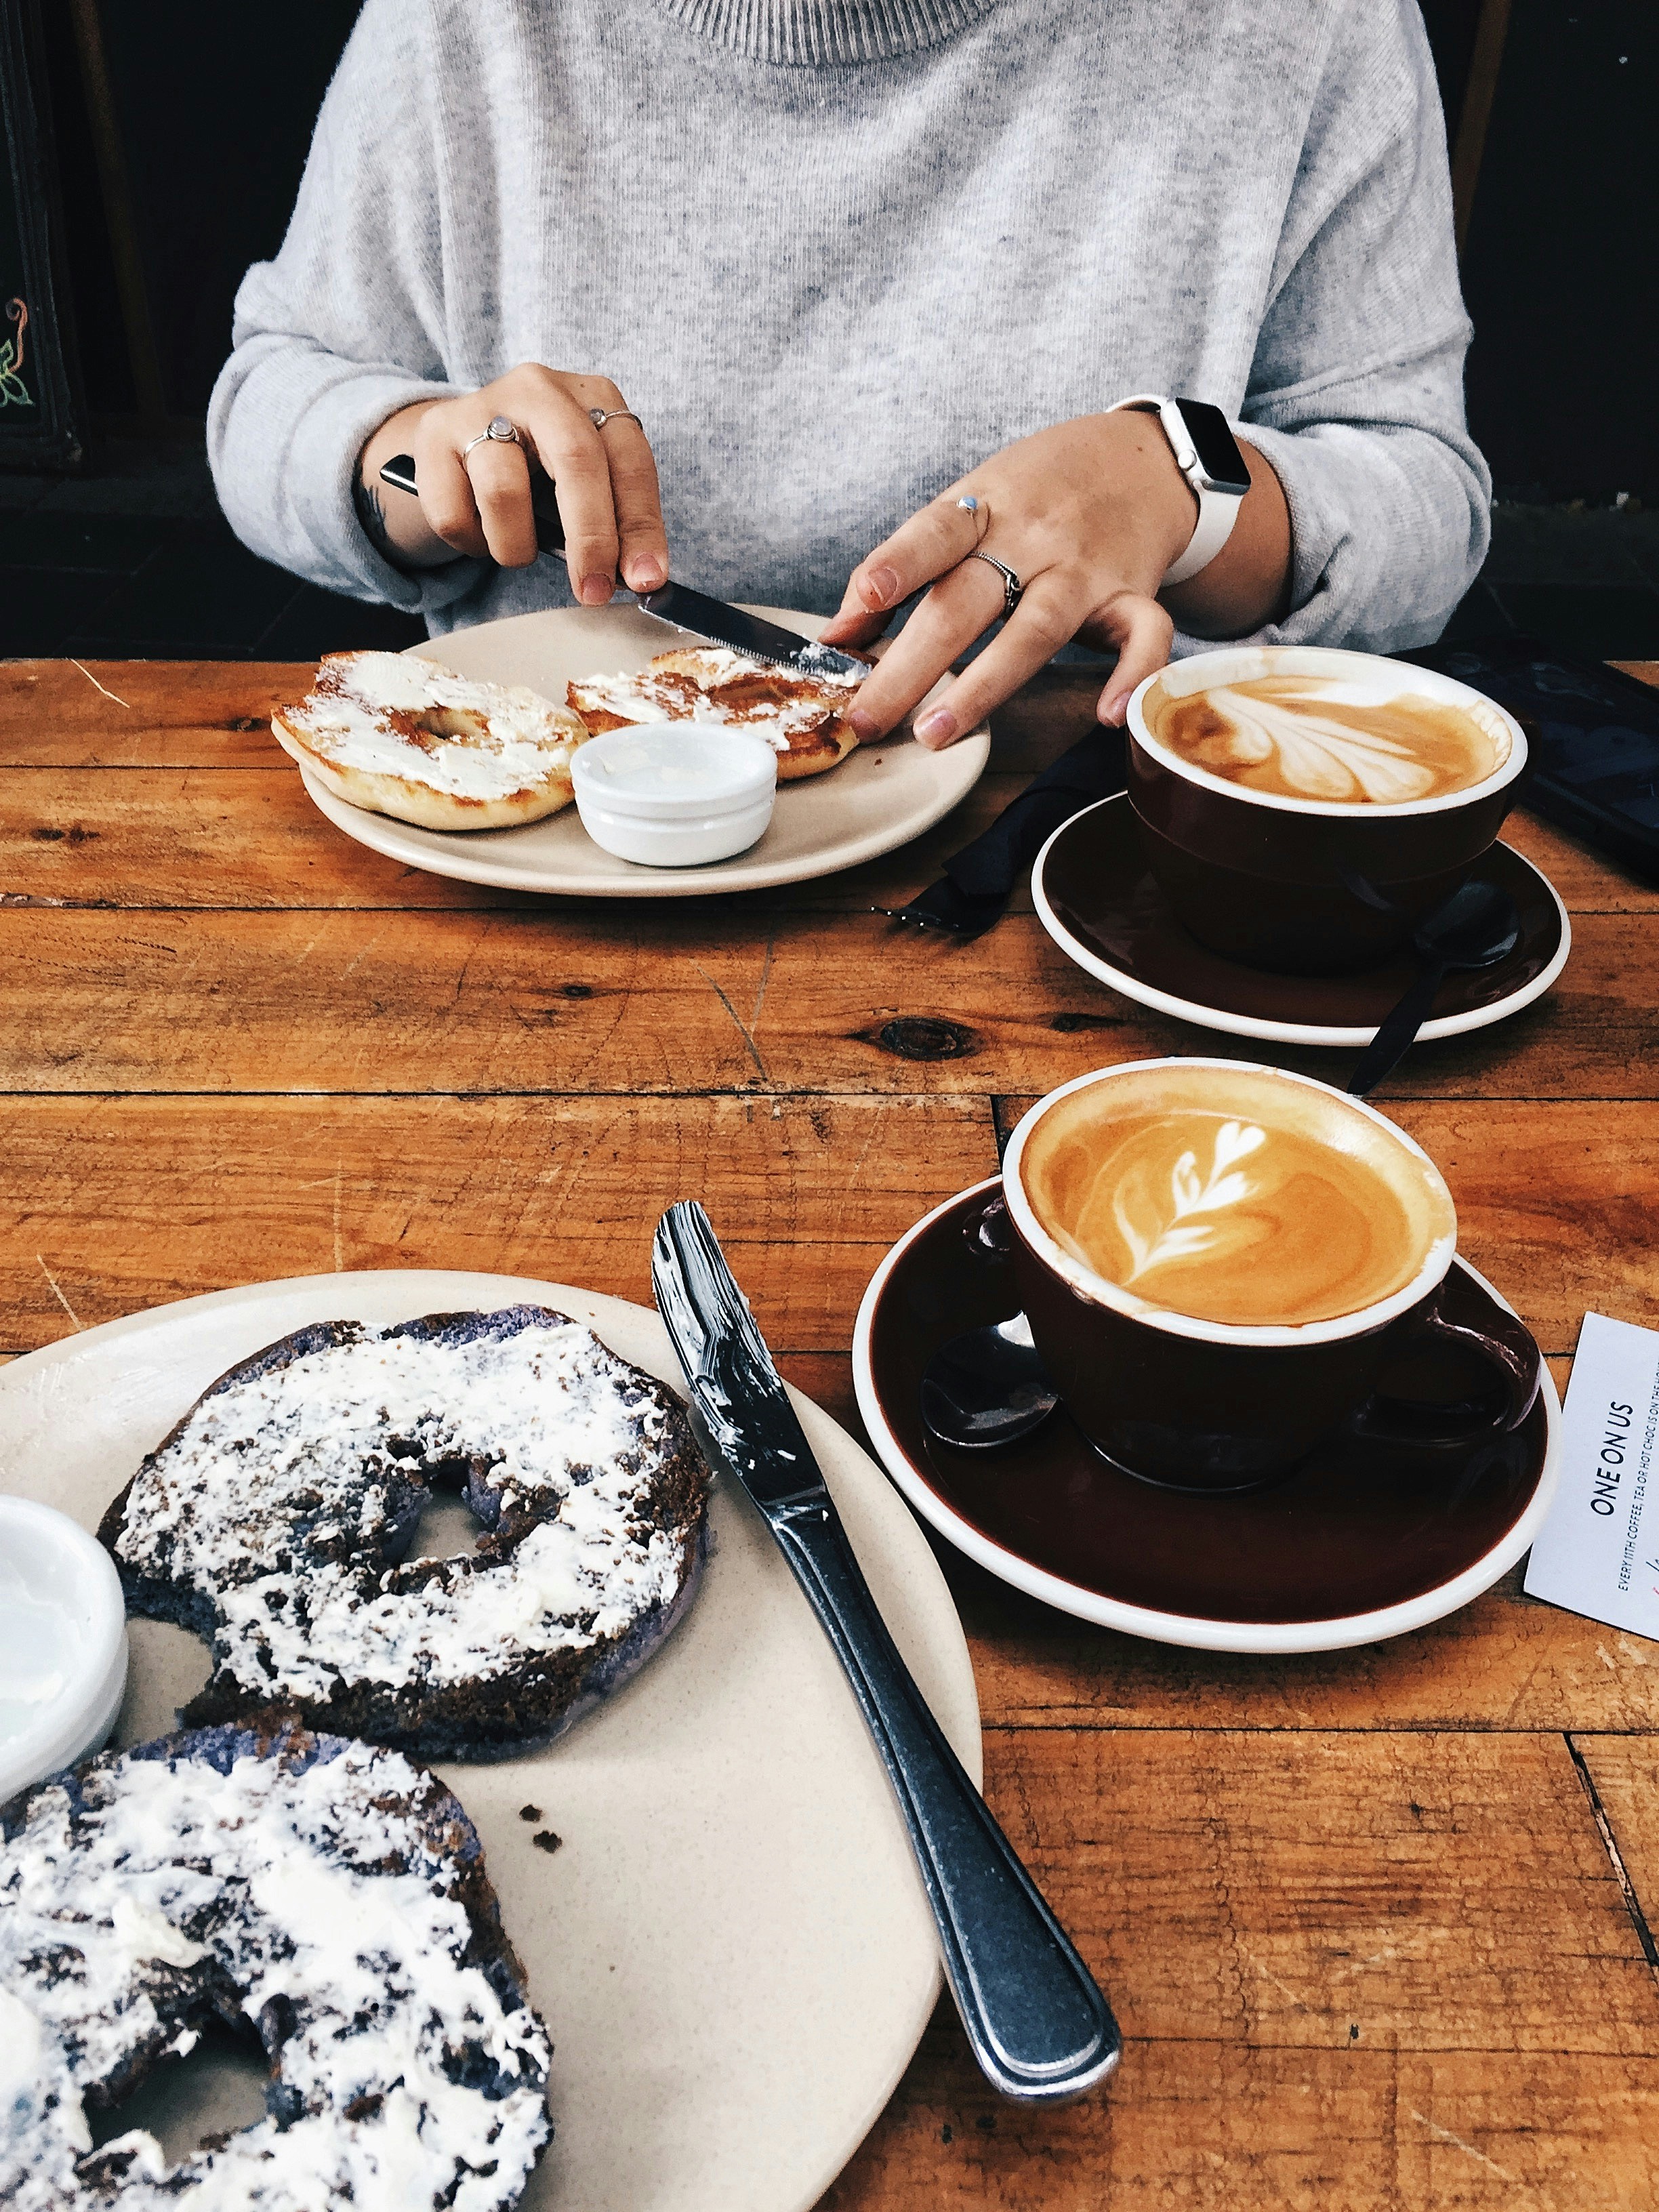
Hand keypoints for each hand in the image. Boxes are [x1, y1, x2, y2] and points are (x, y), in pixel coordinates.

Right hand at [355, 365, 667, 601]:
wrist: (466, 440)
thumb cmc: (543, 470)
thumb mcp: (589, 484)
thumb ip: (615, 523)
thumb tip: (639, 578)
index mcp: (594, 398)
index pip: (630, 461)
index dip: (641, 525)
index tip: (645, 579)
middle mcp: (541, 390)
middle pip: (575, 460)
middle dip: (591, 538)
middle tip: (593, 591)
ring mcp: (483, 406)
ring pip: (503, 490)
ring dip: (517, 546)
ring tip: (520, 552)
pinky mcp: (434, 433)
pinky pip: (454, 513)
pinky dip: (473, 543)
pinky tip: (482, 532)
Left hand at [819, 412, 1283, 746]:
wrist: (1140, 459)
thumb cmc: (1036, 493)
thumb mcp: (969, 507)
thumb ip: (908, 568)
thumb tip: (837, 636)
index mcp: (984, 508)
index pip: (936, 533)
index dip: (900, 564)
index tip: (865, 599)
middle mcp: (1033, 537)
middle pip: (967, 601)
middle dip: (912, 665)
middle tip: (866, 717)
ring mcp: (1085, 569)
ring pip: (1037, 629)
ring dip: (984, 685)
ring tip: (935, 733)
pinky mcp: (1131, 595)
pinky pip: (1142, 637)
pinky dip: (1131, 677)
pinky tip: (1106, 716)